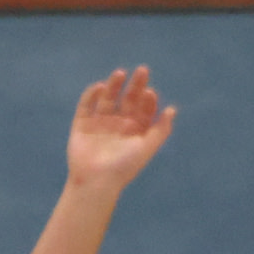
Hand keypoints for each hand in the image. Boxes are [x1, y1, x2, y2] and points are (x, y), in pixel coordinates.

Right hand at [64, 67, 173, 193]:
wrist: (96, 182)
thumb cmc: (124, 168)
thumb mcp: (146, 148)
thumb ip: (161, 131)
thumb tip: (172, 110)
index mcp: (135, 130)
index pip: (144, 109)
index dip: (148, 99)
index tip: (150, 93)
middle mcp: (119, 124)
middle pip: (128, 99)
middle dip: (135, 85)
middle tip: (142, 70)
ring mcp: (100, 123)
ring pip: (108, 99)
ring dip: (114, 85)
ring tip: (120, 73)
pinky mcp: (82, 125)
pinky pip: (86, 106)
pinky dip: (91, 95)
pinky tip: (100, 87)